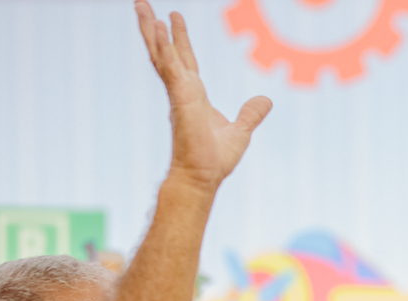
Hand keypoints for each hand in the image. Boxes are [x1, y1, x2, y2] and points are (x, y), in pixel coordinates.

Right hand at [135, 1, 270, 189]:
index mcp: (194, 96)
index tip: (173, 18)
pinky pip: (170, 68)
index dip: (179, 40)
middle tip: (142, 2)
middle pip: (166, 52)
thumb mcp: (241, 131)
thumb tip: (265, 101)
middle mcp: (183, 90)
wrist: (205, 176)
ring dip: (151, 30)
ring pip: (161, 55)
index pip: (185, 61)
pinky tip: (159, 29)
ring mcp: (179, 93)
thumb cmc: (216, 159)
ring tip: (141, 5)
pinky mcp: (180, 98)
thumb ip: (251, 114)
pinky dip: (164, 48)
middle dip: (154, 27)